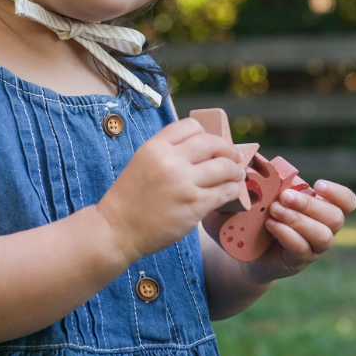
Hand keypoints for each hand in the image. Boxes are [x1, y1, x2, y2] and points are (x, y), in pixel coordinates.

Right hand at [97, 117, 247, 264]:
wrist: (118, 229)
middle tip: (234, 156)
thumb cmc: (131, 197)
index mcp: (155, 147)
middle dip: (227, 149)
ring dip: (235, 170)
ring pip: (224, 167)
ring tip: (237, 174)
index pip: (191, 126)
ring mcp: (184, 183)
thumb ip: (168, 151)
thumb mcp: (143, 161)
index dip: (206, 133)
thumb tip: (202, 147)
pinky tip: (231, 191)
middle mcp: (171, 161)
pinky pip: (224, 191)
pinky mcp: (194, 206)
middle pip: (212, 143)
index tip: (212, 143)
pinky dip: (232, 189)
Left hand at [244, 180, 355, 282]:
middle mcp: (324, 228)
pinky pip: (302, 249)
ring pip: (322, 235)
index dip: (339, 193)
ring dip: (298, 219)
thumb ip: (267, 179)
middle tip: (284, 196)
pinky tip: (271, 224)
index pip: (347, 202)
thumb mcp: (264, 194)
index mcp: (322, 208)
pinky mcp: (298, 261)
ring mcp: (314, 247)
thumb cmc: (259, 213)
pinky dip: (287, 235)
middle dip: (309, 204)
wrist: (245, 247)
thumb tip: (257, 162)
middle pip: (335, 217)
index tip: (317, 185)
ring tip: (275, 210)